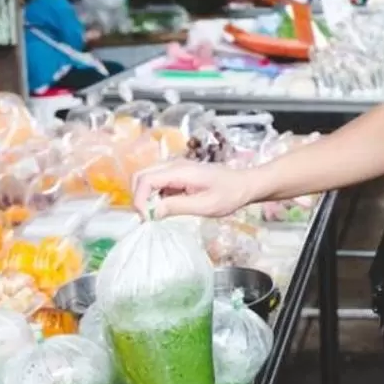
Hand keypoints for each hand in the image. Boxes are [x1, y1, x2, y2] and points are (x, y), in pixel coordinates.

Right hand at [131, 160, 258, 217]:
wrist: (245, 184)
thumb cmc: (229, 195)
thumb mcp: (205, 206)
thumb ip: (177, 207)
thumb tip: (152, 212)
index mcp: (180, 171)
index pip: (146, 179)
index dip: (139, 199)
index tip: (146, 219)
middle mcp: (174, 165)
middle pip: (141, 175)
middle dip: (138, 197)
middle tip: (147, 217)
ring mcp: (175, 168)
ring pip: (147, 178)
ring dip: (145, 197)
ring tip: (156, 215)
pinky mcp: (177, 174)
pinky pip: (158, 182)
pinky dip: (154, 196)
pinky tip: (166, 208)